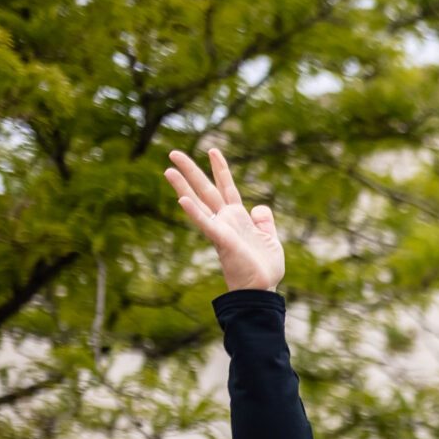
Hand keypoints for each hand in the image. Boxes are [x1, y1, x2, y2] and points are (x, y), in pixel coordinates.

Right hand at [165, 149, 284, 291]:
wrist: (262, 288)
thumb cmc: (263, 267)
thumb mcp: (270, 238)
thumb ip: (264, 221)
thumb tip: (259, 207)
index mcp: (238, 218)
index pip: (227, 187)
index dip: (221, 169)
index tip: (213, 150)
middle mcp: (225, 220)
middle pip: (206, 189)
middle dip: (191, 171)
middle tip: (174, 152)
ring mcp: (221, 229)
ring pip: (200, 203)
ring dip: (183, 187)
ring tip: (168, 170)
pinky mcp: (222, 240)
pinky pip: (206, 223)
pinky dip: (194, 212)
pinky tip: (182, 200)